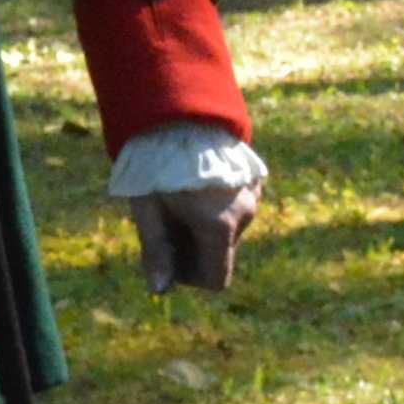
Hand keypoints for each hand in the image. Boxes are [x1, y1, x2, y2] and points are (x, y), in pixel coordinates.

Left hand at [107, 128, 264, 295]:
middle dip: (193, 248)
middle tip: (166, 218)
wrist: (178, 111)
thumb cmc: (156, 163)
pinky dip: (218, 206)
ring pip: (229, 231)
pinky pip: (237, 207)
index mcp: (219, 226)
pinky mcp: (255, 180)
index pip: (216, 280)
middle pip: (220, 254)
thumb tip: (159, 292)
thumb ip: (156, 251)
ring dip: (206, 226)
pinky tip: (196, 184)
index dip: (190, 277)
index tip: (168, 252)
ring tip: (178, 196)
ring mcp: (253, 196)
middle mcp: (245, 214)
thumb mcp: (148, 208)